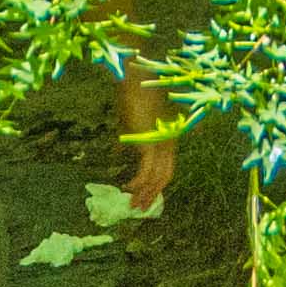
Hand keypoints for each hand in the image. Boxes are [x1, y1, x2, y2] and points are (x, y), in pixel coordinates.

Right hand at [111, 78, 176, 215]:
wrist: (135, 77)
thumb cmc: (132, 93)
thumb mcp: (130, 120)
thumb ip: (128, 138)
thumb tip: (117, 152)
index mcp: (167, 136)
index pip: (166, 167)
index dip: (156, 184)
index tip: (146, 196)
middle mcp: (168, 141)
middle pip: (164, 176)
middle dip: (152, 194)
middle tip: (140, 208)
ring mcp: (161, 142)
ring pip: (157, 176)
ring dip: (144, 193)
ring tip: (132, 205)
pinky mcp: (151, 142)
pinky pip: (147, 170)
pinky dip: (138, 182)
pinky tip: (128, 189)